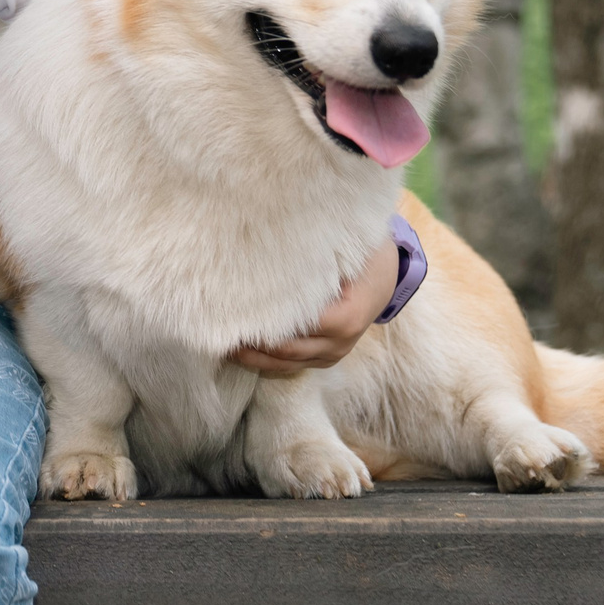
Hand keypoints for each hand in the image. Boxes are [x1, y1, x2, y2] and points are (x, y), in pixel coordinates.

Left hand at [229, 235, 400, 375]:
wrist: (387, 275)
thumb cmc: (364, 254)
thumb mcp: (347, 246)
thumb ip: (314, 252)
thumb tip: (270, 240)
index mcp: (345, 317)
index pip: (295, 325)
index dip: (263, 319)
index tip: (231, 309)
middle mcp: (341, 342)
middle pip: (286, 349)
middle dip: (251, 340)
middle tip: (216, 326)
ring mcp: (334, 353)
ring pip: (286, 362)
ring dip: (254, 355)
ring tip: (221, 342)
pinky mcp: (327, 357)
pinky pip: (294, 364)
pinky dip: (267, 360)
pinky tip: (242, 350)